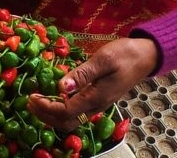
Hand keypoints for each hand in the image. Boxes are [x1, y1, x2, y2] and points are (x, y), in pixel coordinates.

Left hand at [26, 37, 158, 130]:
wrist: (146, 56)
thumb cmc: (126, 54)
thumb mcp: (103, 59)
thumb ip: (82, 74)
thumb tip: (61, 86)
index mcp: (97, 97)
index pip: (66, 111)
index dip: (46, 107)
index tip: (33, 96)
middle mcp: (97, 105)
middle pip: (66, 122)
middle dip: (45, 115)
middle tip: (29, 102)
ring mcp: (98, 104)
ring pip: (71, 120)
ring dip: (52, 115)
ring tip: (37, 102)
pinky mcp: (99, 99)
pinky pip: (77, 112)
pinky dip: (61, 110)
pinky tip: (54, 97)